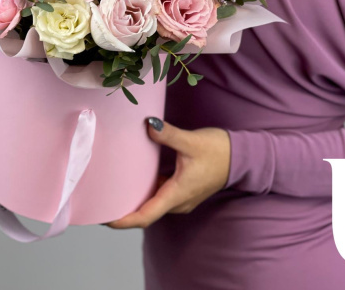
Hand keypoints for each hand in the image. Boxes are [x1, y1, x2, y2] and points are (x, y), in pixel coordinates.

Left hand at [102, 118, 230, 228]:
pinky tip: (137, 177)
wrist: (241, 156)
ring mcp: (183, 197)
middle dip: (125, 209)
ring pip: (154, 204)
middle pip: (147, 212)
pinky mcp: (186, 189)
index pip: (146, 215)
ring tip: (114, 189)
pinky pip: (161, 195)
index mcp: (177, 194)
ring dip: (136, 200)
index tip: (105, 218)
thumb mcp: (191, 141)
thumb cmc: (219, 151)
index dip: (124, 219)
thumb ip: (168, 135)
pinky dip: (147, 190)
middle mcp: (179, 201)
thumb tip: (147, 126)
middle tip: (102, 200)